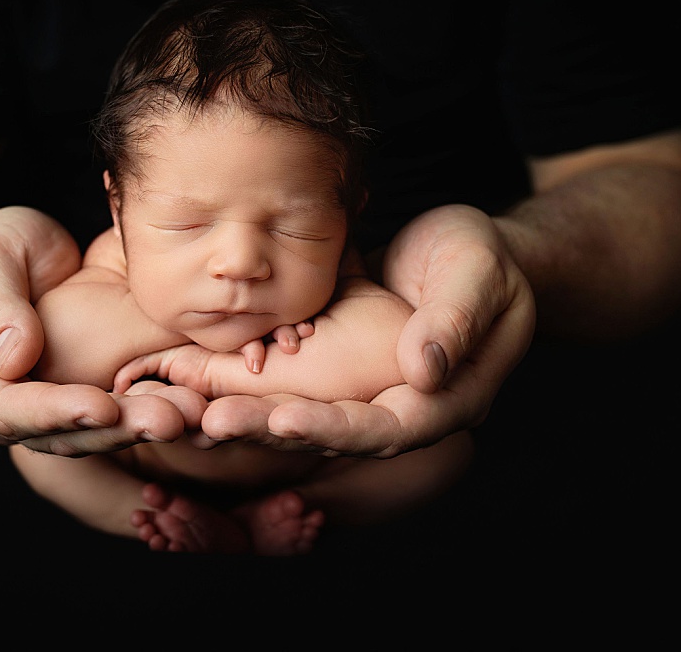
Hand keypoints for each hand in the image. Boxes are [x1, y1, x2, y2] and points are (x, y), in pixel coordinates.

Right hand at [0, 207, 202, 455]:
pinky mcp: (80, 394)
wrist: (6, 257)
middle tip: (166, 420)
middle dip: (114, 431)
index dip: (52, 413)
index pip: (5, 411)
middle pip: (57, 434)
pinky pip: (113, 409)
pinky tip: (189, 401)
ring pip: (91, 432)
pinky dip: (148, 406)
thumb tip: (12, 360)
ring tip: (187, 414)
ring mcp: (45, 407)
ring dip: (140, 425)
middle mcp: (5, 409)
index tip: (99, 407)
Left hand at [198, 204, 533, 458]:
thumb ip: (455, 321)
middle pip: (334, 432)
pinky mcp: (342, 364)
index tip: (285, 419)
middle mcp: (402, 406)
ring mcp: (369, 388)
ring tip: (193, 410)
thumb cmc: (486, 258)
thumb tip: (423, 372)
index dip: (335, 428)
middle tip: (213, 423)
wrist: (474, 249)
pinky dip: (251, 379)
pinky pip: (296, 377)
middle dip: (272, 430)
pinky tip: (200, 375)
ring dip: (251, 411)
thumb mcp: (480, 277)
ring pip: (307, 410)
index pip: (389, 429)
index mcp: (447, 399)